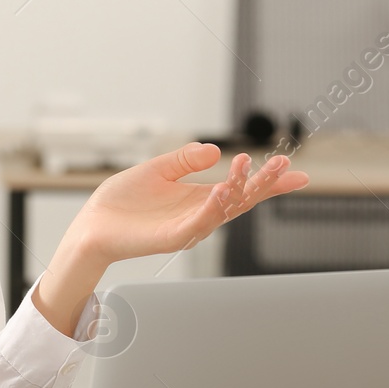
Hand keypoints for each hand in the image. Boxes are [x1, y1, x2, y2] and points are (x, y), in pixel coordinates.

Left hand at [75, 142, 308, 266]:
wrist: (93, 225)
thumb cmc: (122, 201)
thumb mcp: (157, 169)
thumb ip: (185, 159)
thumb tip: (215, 150)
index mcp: (198, 197)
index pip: (240, 188)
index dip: (267, 182)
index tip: (295, 172)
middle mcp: (198, 213)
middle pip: (241, 199)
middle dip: (265, 184)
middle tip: (285, 166)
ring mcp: (187, 227)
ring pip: (224, 209)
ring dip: (241, 189)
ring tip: (253, 168)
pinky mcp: (171, 237)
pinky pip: (198, 222)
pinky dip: (213, 208)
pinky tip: (224, 190)